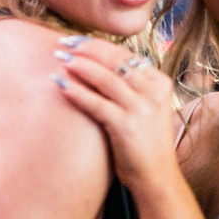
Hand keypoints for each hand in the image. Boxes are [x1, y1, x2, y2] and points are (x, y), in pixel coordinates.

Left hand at [52, 37, 178, 190]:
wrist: (158, 178)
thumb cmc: (146, 144)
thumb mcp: (147, 108)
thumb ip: (133, 87)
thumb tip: (102, 65)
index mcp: (160, 83)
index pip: (126, 54)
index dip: (99, 44)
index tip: (77, 40)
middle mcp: (153, 92)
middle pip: (114, 60)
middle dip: (86, 48)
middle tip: (63, 42)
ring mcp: (141, 109)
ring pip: (104, 77)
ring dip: (79, 65)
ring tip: (59, 58)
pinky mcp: (126, 126)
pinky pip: (96, 103)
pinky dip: (76, 92)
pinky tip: (60, 85)